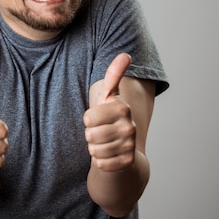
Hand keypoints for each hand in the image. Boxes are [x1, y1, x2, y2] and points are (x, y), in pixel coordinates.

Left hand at [84, 53, 135, 171]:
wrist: (122, 147)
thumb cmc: (109, 118)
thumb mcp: (107, 96)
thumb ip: (113, 75)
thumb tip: (126, 54)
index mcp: (122, 108)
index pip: (88, 117)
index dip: (88, 119)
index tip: (96, 117)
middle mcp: (129, 126)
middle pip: (90, 135)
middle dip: (90, 135)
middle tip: (99, 132)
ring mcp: (130, 145)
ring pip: (94, 150)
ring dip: (94, 148)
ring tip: (103, 143)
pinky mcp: (127, 162)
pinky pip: (100, 164)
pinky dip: (99, 161)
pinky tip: (107, 155)